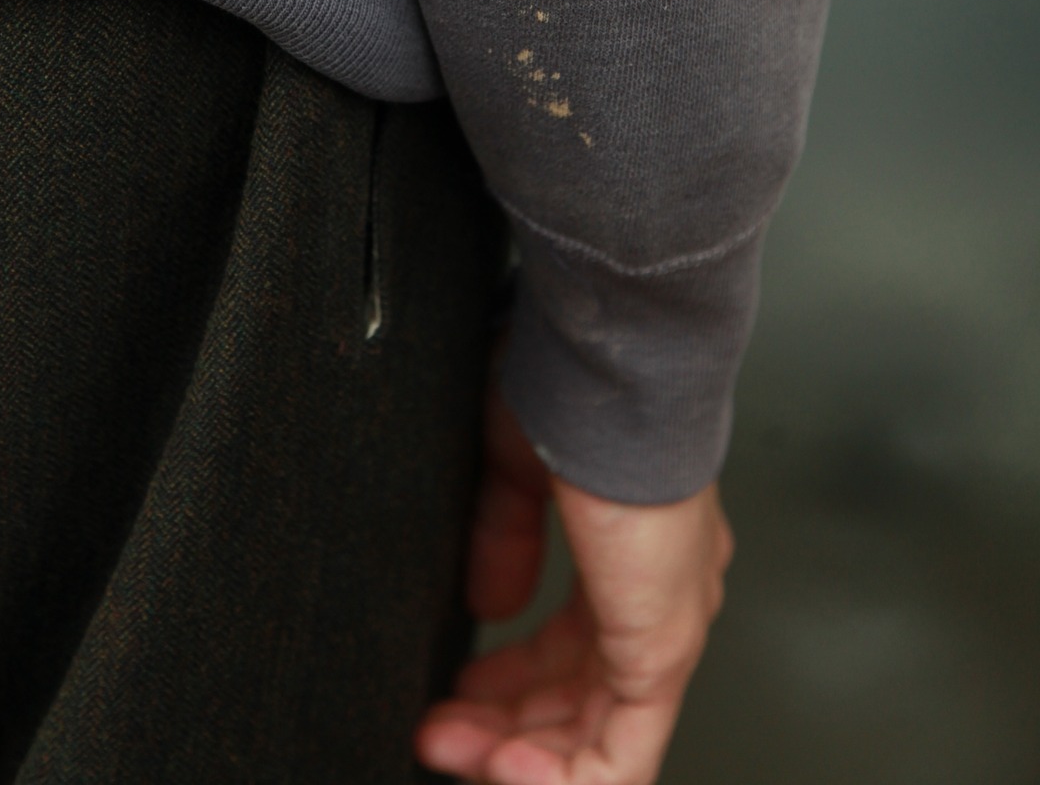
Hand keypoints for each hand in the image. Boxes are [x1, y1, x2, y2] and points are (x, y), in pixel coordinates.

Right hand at [415, 381, 732, 784]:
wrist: (611, 363)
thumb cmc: (574, 386)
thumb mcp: (517, 470)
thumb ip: (506, 540)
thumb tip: (492, 606)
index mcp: (635, 552)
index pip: (578, 649)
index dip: (511, 681)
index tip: (454, 689)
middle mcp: (662, 594)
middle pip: (584, 702)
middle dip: (503, 729)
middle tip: (438, 730)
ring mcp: (668, 624)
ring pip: (601, 741)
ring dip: (517, 758)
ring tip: (451, 749)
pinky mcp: (660, 647)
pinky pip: (619, 756)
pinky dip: (556, 778)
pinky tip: (499, 765)